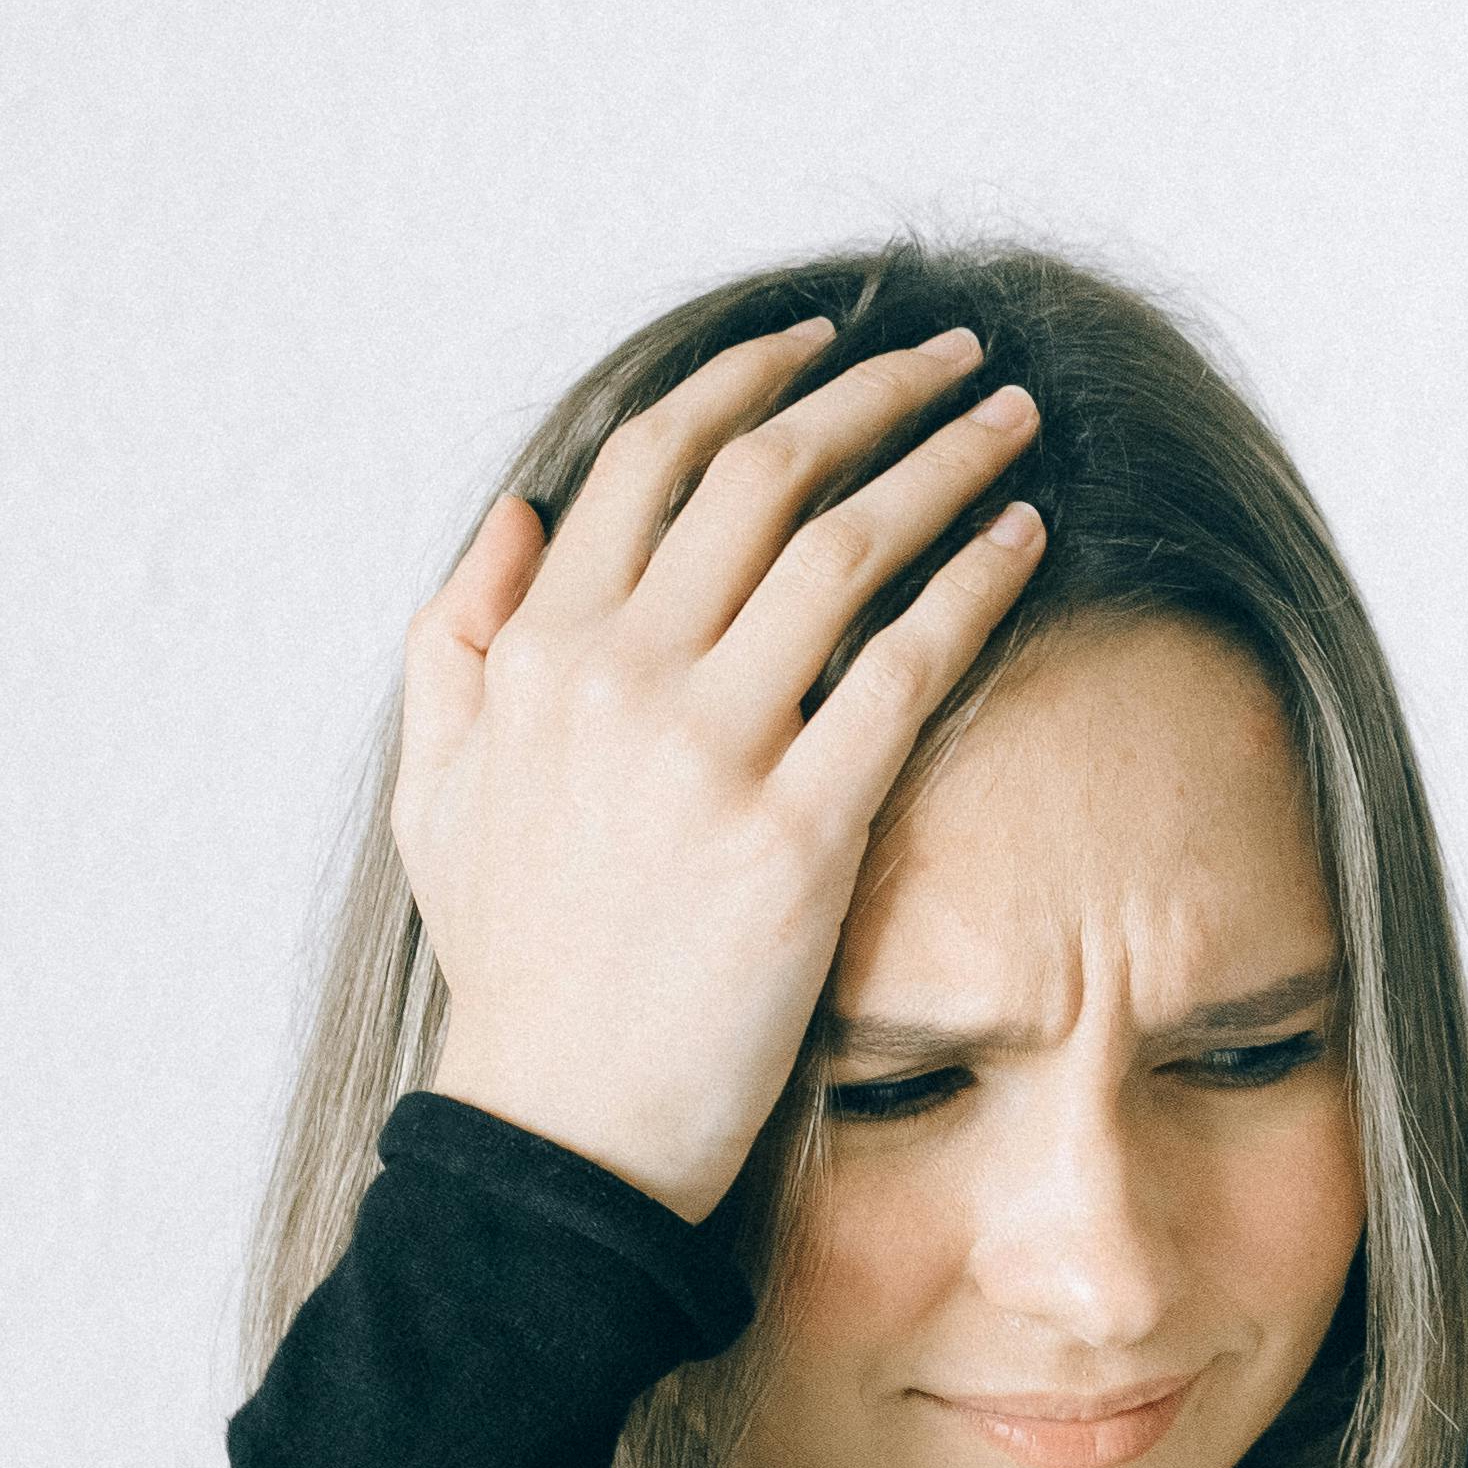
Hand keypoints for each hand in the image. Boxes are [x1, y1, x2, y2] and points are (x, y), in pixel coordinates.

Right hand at [399, 317, 1048, 1222]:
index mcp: (540, 654)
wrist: (563, 1124)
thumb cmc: (518, 963)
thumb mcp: (441, 792)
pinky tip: (1027, 539)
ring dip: (944, 462)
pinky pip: (905, 669)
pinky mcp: (800, 831)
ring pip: (846, 548)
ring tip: (1016, 421)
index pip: (651, 460)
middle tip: (956, 357)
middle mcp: (619, 677)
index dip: (746, 381)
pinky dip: (975, 586)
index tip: (825, 343)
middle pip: (765, 476)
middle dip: (873, 393)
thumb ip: (459, 643)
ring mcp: (710, 750)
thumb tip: (517, 514)